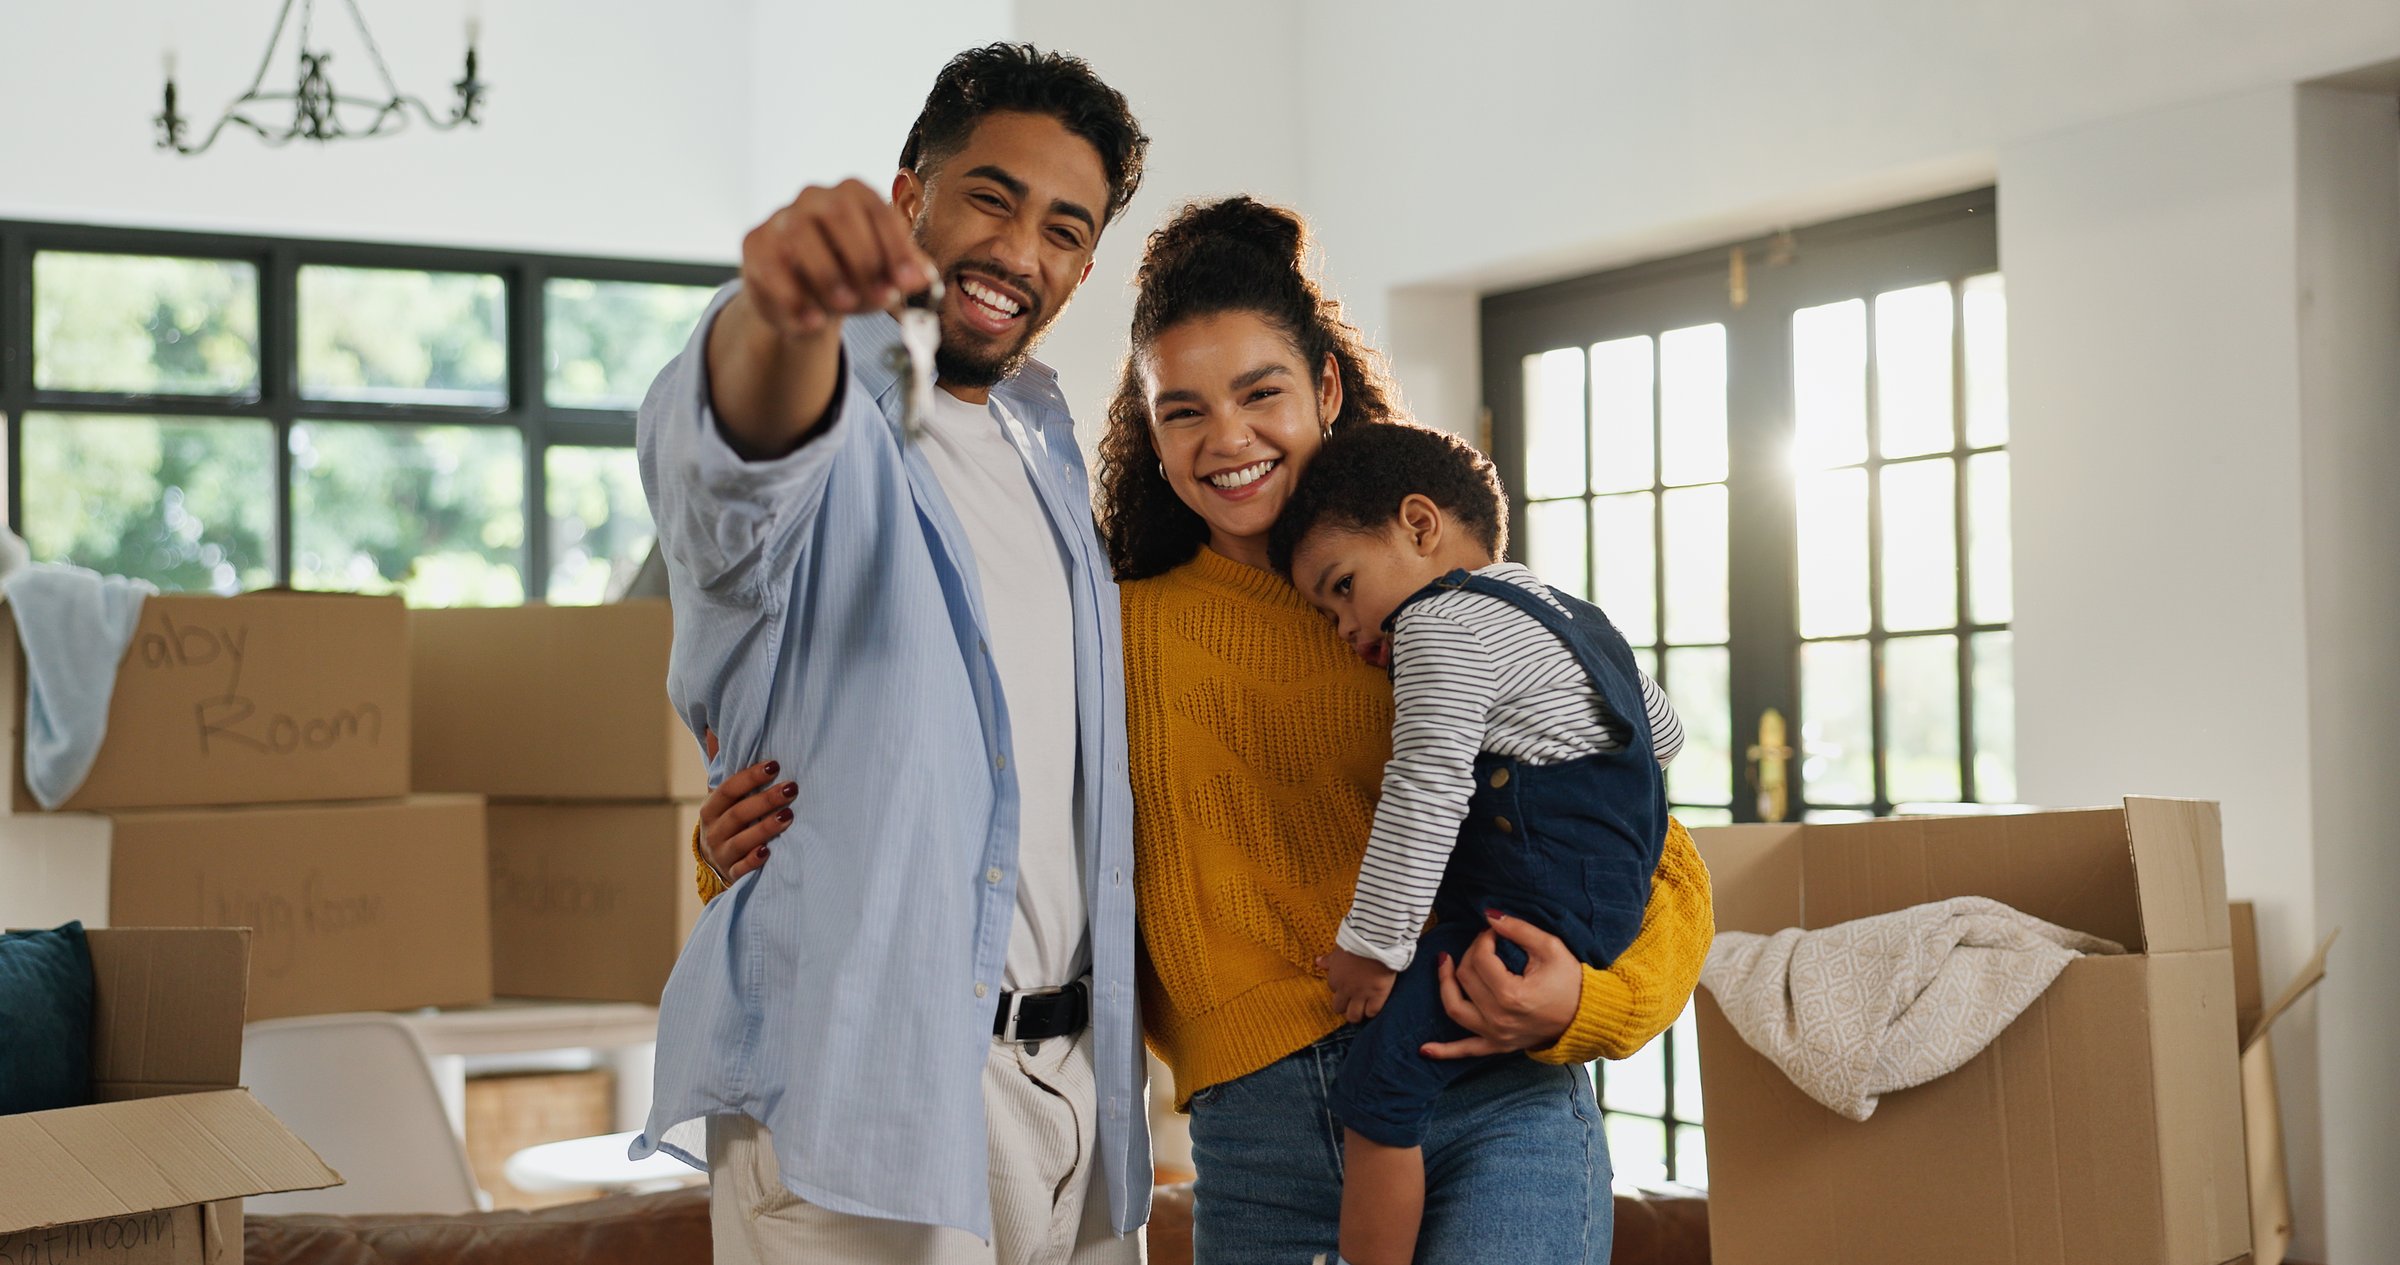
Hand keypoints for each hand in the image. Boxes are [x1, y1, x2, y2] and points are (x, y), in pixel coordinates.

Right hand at [698, 728, 795, 883]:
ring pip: (741, 841)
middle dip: (765, 800)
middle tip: (792, 789)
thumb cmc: (728, 819)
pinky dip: (754, 861)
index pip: (728, 789)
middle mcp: (713, 831)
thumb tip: (713, 727)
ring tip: (789, 817)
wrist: (718, 861)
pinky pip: (742, 869)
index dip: (750, 777)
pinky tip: (769, 852)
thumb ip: (724, 765)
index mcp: (711, 808)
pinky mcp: (732, 874)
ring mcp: (722, 854)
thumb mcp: (723, 796)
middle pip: (738, 814)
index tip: (775, 765)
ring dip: (765, 828)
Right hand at [739, 179, 935, 338]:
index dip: (895, 245)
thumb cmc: (851, 279)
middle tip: (881, 296)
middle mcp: (815, 198)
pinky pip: (770, 265)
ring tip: (846, 306)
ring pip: (799, 234)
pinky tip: (813, 320)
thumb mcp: (883, 277)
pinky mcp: (755, 245)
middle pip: (837, 212)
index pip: (876, 208)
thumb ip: (905, 273)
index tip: (909, 281)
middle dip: (863, 257)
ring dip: (827, 274)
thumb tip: (924, 277)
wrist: (805, 301)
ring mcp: (781, 218)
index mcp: (852, 195)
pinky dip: (793, 297)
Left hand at [1317, 948, 1397, 1024]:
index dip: (1340, 988)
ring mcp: (1362, 994)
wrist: (1375, 940)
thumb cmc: (1356, 941)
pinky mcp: (1378, 994)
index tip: (1348, 984)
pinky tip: (1375, 1004)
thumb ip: (1330, 960)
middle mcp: (1346, 989)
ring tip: (1364, 1008)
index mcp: (1334, 978)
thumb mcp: (1339, 950)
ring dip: (1358, 1013)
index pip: (1333, 990)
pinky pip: (1372, 1012)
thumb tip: (1318, 962)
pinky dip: (1373, 1010)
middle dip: (1346, 1006)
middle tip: (1354, 1001)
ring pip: (1354, 1016)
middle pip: (1339, 1008)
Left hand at [1420, 911, 1581, 1059]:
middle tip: (1483, 942)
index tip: (1493, 931)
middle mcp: (1499, 1018)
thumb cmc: (1571, 981)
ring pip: (1454, 1007)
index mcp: (1512, 994)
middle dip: (1470, 953)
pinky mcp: (1497, 1046)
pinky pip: (1465, 1050)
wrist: (1586, 1016)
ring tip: (1443, 963)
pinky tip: (1424, 1049)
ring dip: (1444, 984)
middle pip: (1465, 977)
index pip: (1481, 958)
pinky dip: (1444, 1051)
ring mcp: (1496, 1035)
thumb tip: (1488, 915)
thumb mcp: (1550, 948)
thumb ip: (1518, 929)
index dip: (1483, 938)